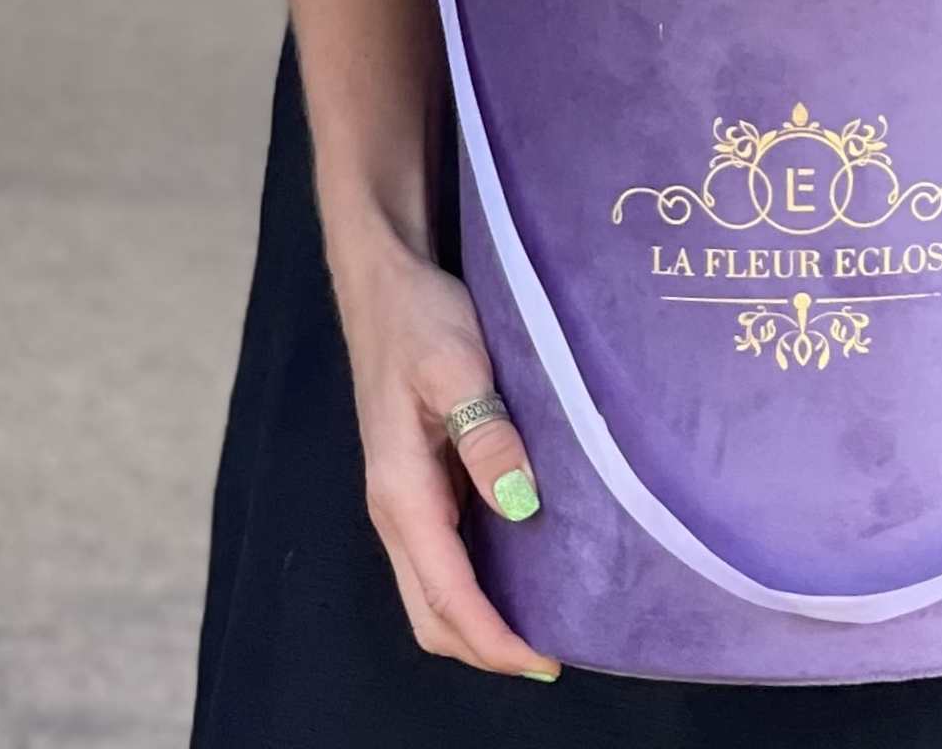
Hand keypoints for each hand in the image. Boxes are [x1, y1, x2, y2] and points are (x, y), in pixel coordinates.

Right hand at [331, 221, 560, 680]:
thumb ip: (486, 433)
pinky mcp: (419, 480)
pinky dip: (477, 583)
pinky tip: (522, 570)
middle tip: (554, 655)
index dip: (493, 637)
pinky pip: (444, 555)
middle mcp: (395, 508)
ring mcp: (404, 497)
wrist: (387, 282)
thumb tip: (518, 502)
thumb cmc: (421, 320)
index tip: (544, 660)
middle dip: (486, 646)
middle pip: (432, 612)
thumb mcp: (458, 366)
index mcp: (400, 491)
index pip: (446, 592)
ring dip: (481, 619)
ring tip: (546, 624)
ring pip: (435, 588)